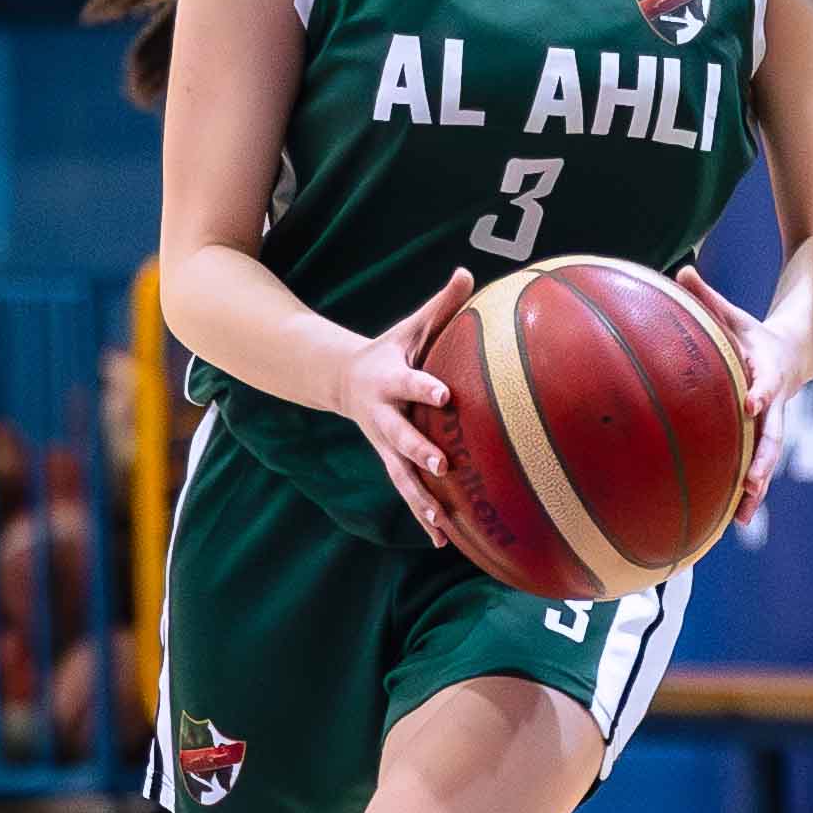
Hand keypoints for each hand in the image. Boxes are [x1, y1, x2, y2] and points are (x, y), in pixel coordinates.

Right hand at [336, 266, 473, 545]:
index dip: (424, 388)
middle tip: (442, 466)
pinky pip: (407, 493)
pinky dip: (423, 517)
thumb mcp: (411, 326)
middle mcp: (384, 417)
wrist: (343, 381)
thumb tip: (468, 271)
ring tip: (440, 524)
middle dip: (419, 451)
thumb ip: (441, 304)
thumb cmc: (391, 350)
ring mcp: (385, 445)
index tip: (445, 394)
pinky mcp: (391, 463)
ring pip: (401, 476)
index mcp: (390, 380)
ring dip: (419, 500)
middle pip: (401, 437)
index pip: (410, 382)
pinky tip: (444, 541)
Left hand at [676, 264, 797, 523]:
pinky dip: (748, 493)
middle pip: (773, 436)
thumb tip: (682, 269)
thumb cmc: (750, 334)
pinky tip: (734, 520)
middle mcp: (773, 405)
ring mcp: (771, 426)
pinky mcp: (763, 441)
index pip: (766, 384)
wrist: (788, 355)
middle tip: (753, 482)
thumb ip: (709, 297)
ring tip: (743, 516)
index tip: (751, 403)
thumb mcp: (733, 315)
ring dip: (758, 488)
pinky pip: (757, 468)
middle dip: (765, 460)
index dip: (761, 392)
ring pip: (767, 461)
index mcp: (766, 372)